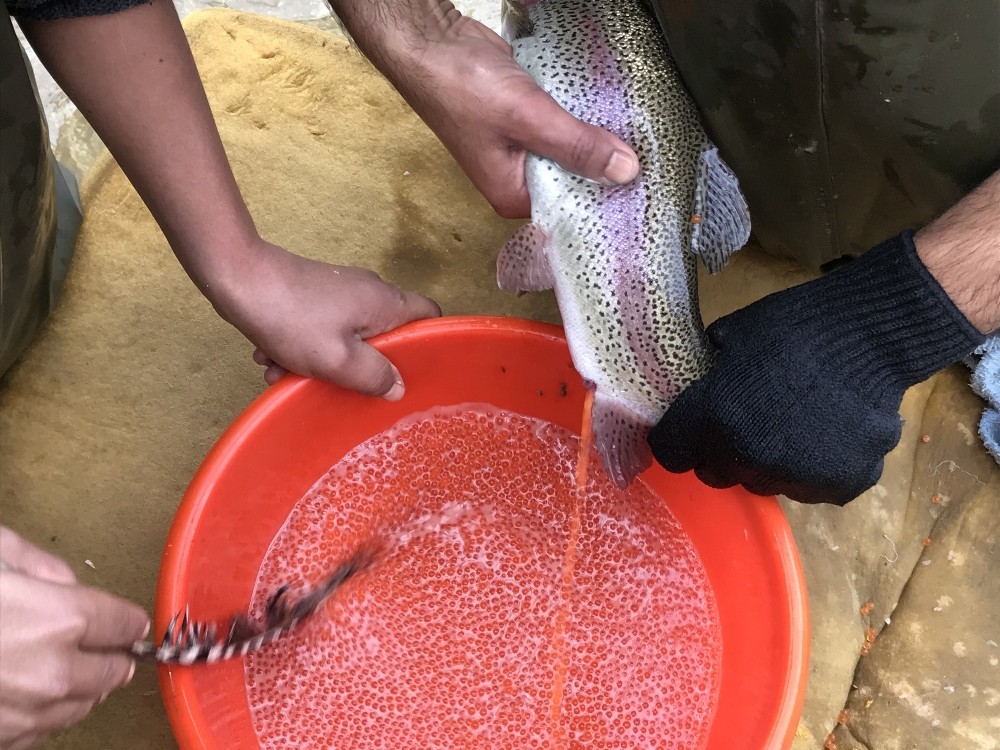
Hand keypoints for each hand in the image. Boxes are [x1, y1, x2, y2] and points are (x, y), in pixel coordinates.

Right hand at [0, 527, 148, 749]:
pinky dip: (40, 715)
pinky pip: (38, 732)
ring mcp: (22, 713)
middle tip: (103, 647)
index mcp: (61, 619)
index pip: (124, 624)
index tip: (126, 621)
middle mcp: (51, 672)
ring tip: (66, 670)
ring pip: (79, 707)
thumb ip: (40, 565)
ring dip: (80, 688)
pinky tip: (23, 694)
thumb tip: (68, 584)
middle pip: (112, 672)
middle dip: (109, 656)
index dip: (126, 620)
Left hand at [215, 239, 440, 394]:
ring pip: (348, 335)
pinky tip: (273, 359)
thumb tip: (398, 387)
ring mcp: (340, 290)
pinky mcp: (314, 293)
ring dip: (322, 360)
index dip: (428, 344)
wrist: (238, 279)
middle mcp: (370, 292)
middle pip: (386, 334)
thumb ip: (374, 377)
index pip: (429, 316)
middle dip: (363, 364)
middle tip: (342, 384)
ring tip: (290, 374)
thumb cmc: (292, 318)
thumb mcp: (339, 360)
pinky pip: (320, 328)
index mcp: (386, 303)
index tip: (414, 372)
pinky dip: (302, 346)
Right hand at [333, 2, 638, 217]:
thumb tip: (625, 171)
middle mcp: (516, 180)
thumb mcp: (528, 118)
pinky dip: (580, 123)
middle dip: (605, 171)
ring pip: (571, 155)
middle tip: (649, 163)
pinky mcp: (524, 124)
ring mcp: (520, 151)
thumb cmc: (462, 86)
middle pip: (574, 184)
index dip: (606, 202)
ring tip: (636, 139)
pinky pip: (562, 131)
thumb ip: (577, 145)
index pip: (571, 212)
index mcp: (512, 195)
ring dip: (596, 144)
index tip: (643, 195)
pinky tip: (607, 115)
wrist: (431, 43)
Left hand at [648, 232, 986, 503]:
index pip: (670, 453)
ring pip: (765, 483)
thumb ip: (709, 372)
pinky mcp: (842, 485)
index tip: (689, 428)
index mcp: (715, 419)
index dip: (678, 438)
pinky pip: (814, 487)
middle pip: (716, 473)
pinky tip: (830, 431)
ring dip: (770, 463)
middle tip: (747, 421)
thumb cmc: (798, 324)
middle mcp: (751, 458)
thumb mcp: (733, 335)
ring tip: (795, 423)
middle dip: (722, 452)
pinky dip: (818, 468)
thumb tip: (701, 382)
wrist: (874, 334)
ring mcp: (798, 477)